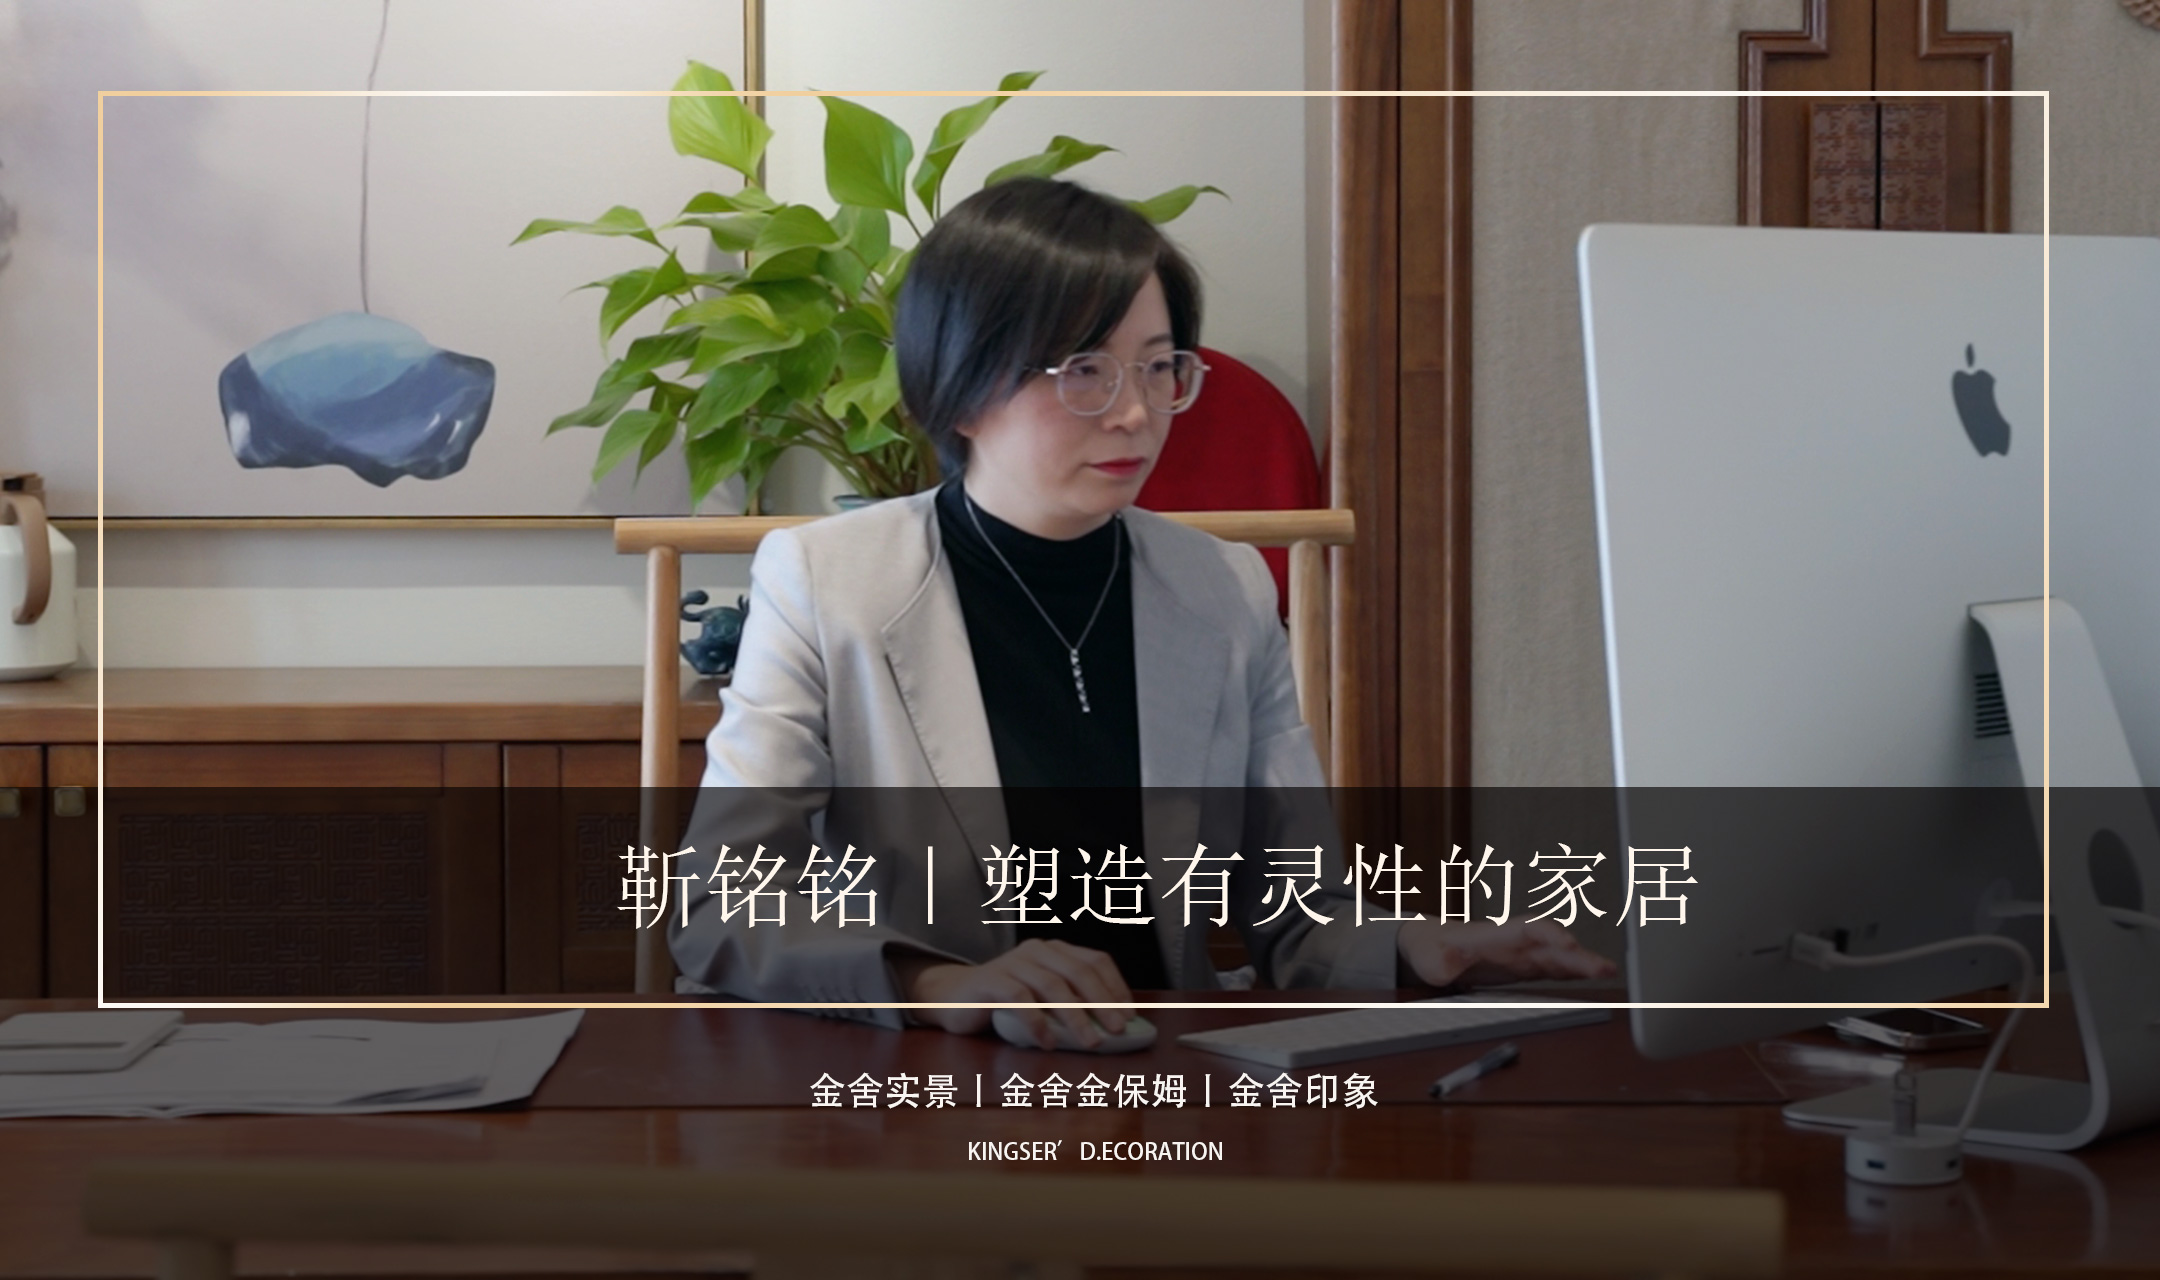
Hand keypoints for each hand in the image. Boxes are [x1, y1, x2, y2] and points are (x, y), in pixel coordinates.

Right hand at [892, 939, 1135, 1048]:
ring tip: (1091, 1041)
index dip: (1115, 986)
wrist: (952, 997)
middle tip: (1119, 1030)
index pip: (1095, 960)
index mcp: (1055, 950)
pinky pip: (1020, 999)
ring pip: (1053, 986)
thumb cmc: (1005, 1001)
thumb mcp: (1043, 998)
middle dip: (1103, 1003)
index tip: (1130, 1014)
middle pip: (1079, 973)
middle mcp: (1037, 950)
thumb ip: (1072, 1004)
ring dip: (1076, 1017)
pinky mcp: (991, 980)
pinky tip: (1049, 1042)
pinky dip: (1038, 1022)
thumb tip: (1114, 1026)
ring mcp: (1013, 963)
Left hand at [1395, 919, 1617, 988]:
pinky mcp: (1527, 966)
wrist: (1432, 945)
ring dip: (1583, 962)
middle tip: (1604, 967)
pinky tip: (1596, 975)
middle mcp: (1514, 942)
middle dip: (1577, 954)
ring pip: (1558, 955)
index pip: (1526, 929)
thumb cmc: (1432, 950)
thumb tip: (1446, 972)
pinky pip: (1556, 967)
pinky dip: (1576, 970)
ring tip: (1610, 971)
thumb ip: (1440, 965)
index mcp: (1493, 936)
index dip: (1547, 935)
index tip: (1566, 943)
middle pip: (1551, 944)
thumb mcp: (1430, 960)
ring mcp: (1524, 954)